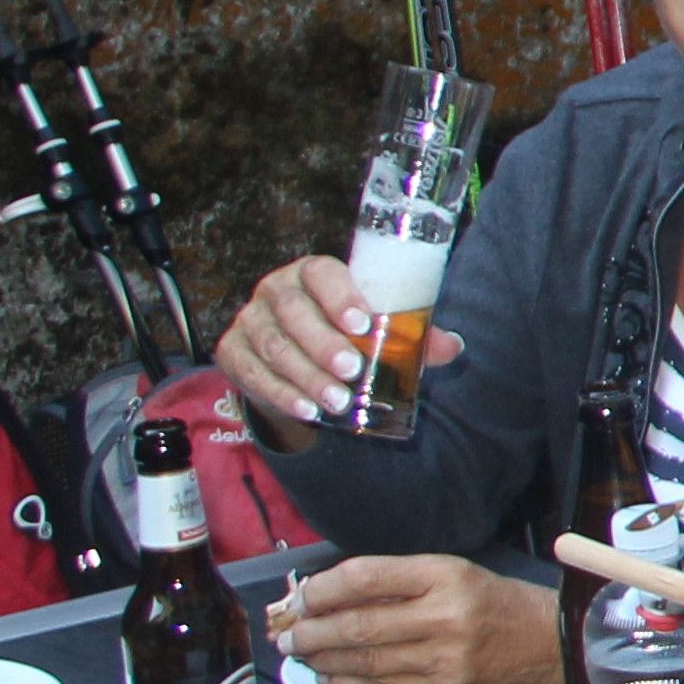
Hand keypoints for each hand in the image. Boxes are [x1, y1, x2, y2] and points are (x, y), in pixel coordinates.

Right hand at [217, 254, 462, 434]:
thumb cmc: (344, 334)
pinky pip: (252, 372)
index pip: (322, 274)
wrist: (296, 360)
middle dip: (324, 344)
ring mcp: (250, 319)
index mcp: (313, 273)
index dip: (340, 296)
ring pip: (274, 346)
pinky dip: (281, 393)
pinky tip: (307, 410)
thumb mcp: (378, 330)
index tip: (363, 324)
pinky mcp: (231, 350)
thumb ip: (413, 335)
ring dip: (307, 376)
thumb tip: (451, 347)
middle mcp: (275, 289)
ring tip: (337, 400)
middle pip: (293, 312)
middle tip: (352, 371)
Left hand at [267, 555, 558, 683]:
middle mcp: (445, 617)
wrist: (556, 649)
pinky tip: (331, 677)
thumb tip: (331, 597)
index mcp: (446, 576)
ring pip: (364, 661)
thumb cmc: (499, 606)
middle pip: (357, 625)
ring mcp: (445, 661)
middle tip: (285, 635)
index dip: (321, 590)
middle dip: (310, 631)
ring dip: (322, 659)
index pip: (364, 578)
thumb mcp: (456, 575)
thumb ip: (400, 583)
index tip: (302, 597)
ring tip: (301, 655)